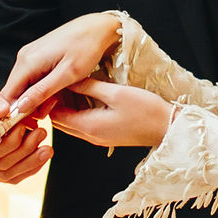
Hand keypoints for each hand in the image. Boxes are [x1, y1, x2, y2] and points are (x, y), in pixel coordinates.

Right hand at [0, 80, 49, 186]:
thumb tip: (3, 110)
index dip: (6, 142)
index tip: (21, 126)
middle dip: (24, 149)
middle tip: (41, 132)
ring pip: (8, 173)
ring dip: (30, 161)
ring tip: (47, 147)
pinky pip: (12, 177)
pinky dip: (30, 168)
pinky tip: (42, 157)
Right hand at [4, 12, 122, 123]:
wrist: (97, 28)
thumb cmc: (86, 47)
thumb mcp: (67, 74)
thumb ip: (42, 91)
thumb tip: (20, 107)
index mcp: (27, 61)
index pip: (8, 95)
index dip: (16, 113)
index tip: (32, 123)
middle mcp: (24, 57)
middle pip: (15, 91)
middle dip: (30, 106)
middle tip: (53, 109)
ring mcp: (29, 56)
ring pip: (24, 86)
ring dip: (38, 98)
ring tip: (59, 99)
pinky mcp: (37, 56)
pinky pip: (32, 78)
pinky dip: (42, 88)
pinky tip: (57, 90)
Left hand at [49, 79, 169, 151]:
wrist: (168, 129)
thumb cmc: (145, 111)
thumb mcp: (115, 93)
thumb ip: (89, 87)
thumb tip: (69, 80)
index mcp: (88, 126)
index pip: (55, 115)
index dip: (49, 99)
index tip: (51, 80)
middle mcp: (89, 136)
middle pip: (60, 120)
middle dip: (55, 102)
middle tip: (58, 80)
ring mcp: (98, 137)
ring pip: (71, 122)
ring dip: (68, 106)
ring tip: (70, 84)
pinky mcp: (106, 135)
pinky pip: (84, 123)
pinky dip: (79, 110)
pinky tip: (85, 95)